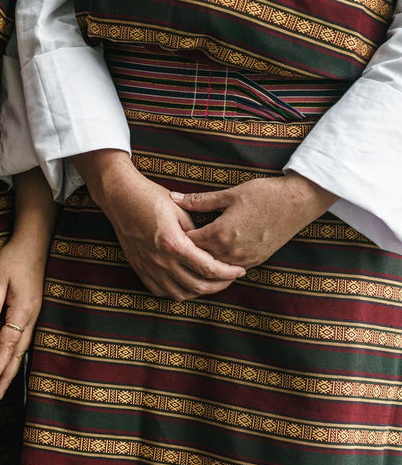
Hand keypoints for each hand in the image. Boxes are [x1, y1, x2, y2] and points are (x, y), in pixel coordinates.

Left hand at [0, 168, 53, 399]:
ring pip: (23, 347)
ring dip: (13, 366)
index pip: (7, 344)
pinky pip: (24, 337)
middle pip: (18, 352)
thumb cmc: (14, 257)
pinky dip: (18, 352)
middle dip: (7, 375)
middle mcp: (31, 316)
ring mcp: (34, 313)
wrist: (35, 241)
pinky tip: (13, 359)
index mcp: (22, 310)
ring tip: (3, 384)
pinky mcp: (32, 309)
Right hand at [74, 150, 244, 299]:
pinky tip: (185, 282)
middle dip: (219, 285)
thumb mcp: (179, 210)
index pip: (209, 269)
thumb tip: (210, 248)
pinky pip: (160, 291)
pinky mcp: (139, 267)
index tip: (239, 269)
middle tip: (230, 277)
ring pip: (179, 294)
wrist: (120, 196)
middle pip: (198, 286)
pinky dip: (176, 292)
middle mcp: (160, 260)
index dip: (229, 272)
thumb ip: (196, 233)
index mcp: (174, 244)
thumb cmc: (150, 197)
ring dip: (199, 292)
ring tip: (209, 282)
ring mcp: (148, 266)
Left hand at [174, 172, 335, 269]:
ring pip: (214, 269)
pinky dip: (219, 266)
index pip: (187, 244)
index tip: (166, 232)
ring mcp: (245, 259)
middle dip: (185, 254)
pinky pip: (230, 270)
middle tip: (172, 247)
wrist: (298, 202)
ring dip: (202, 262)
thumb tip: (174, 198)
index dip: (175, 238)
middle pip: (198, 260)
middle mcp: (231, 252)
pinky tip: (211, 258)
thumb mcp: (229, 195)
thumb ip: (199, 200)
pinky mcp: (256, 261)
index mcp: (220, 234)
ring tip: (189, 255)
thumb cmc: (264, 194)